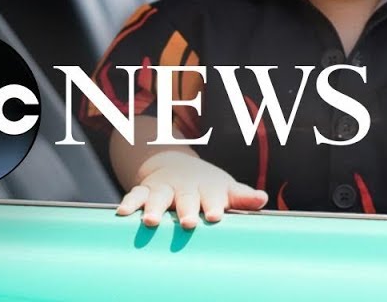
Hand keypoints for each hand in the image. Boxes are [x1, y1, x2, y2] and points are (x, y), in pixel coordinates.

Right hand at [116, 151, 267, 228]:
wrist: (175, 164)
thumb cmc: (206, 184)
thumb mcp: (225, 188)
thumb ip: (242, 196)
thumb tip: (263, 199)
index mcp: (208, 187)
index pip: (212, 197)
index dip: (213, 205)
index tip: (215, 216)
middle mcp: (185, 187)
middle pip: (186, 198)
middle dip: (186, 210)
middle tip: (188, 223)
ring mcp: (164, 188)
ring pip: (159, 197)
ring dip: (154, 208)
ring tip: (150, 221)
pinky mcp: (146, 190)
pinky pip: (136, 194)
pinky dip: (129, 202)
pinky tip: (122, 213)